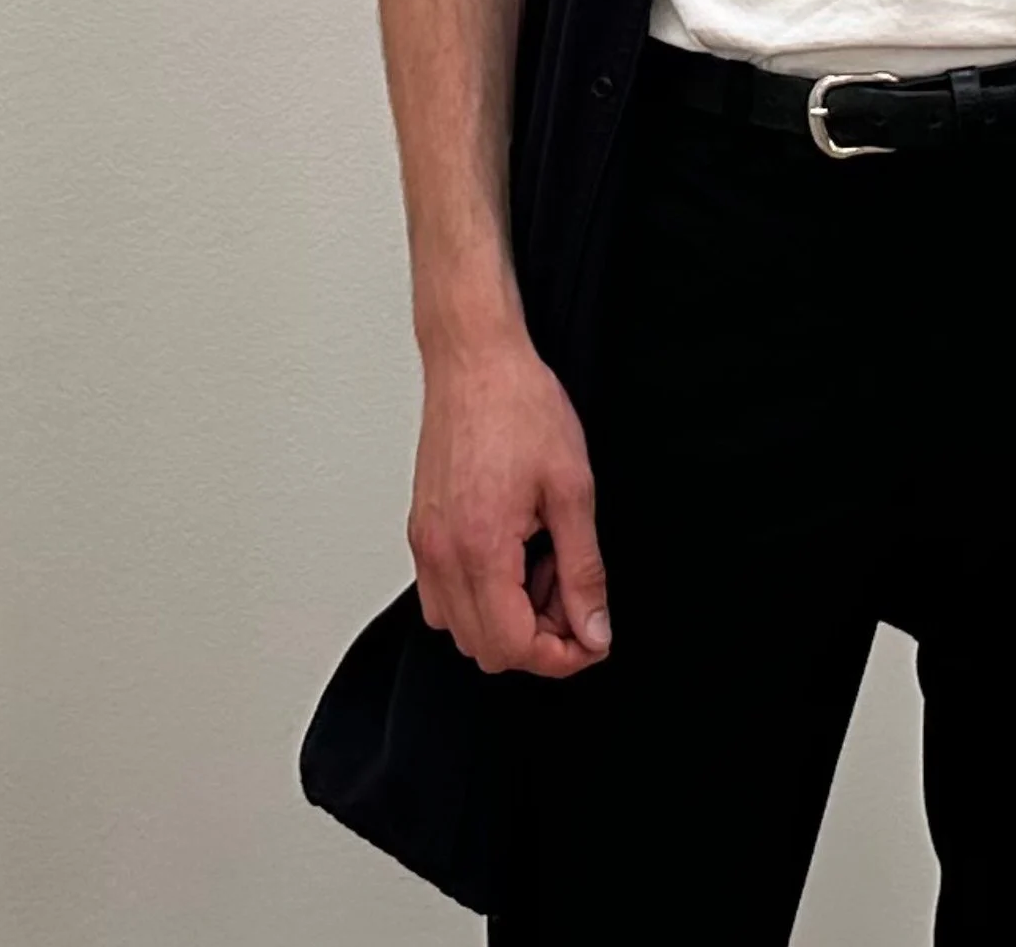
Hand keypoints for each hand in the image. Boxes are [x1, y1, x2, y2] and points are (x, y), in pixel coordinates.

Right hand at [407, 330, 610, 676]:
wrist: (475, 360)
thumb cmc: (520, 406)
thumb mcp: (573, 488)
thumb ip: (584, 570)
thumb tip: (593, 629)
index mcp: (481, 547)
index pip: (514, 647)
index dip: (561, 656)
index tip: (592, 636)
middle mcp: (442, 555)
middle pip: (486, 649)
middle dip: (539, 636)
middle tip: (573, 590)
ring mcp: (425, 545)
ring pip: (461, 629)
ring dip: (508, 617)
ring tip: (544, 562)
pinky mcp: (421, 531)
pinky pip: (443, 597)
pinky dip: (481, 595)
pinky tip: (514, 552)